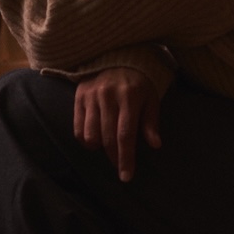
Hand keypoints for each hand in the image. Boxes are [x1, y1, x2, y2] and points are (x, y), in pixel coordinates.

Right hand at [74, 67, 161, 181]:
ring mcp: (91, 95)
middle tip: (120, 167)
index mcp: (130, 97)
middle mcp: (108, 95)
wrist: (118, 57)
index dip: (126, 158)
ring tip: (108, 149)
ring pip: (90, 135)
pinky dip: (86, 140)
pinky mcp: (79, 96)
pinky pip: (78, 128)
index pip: (126, 134)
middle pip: (108, 138)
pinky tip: (95, 140)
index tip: (127, 176)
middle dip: (114, 157)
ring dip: (99, 148)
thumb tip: (155, 145)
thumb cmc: (139, 83)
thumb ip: (151, 122)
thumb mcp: (151, 99)